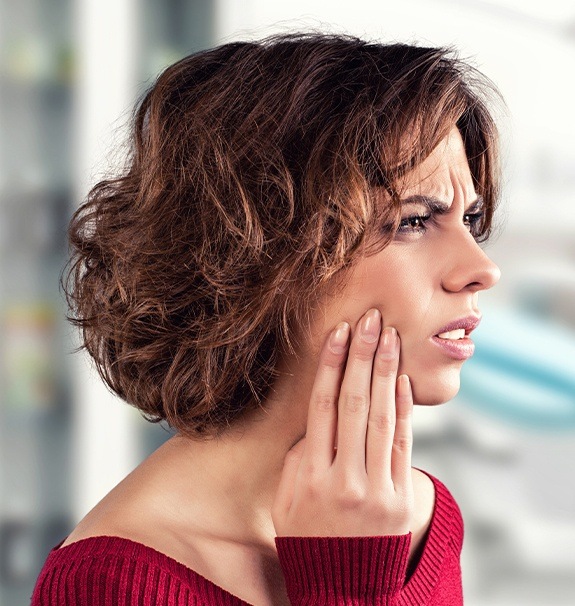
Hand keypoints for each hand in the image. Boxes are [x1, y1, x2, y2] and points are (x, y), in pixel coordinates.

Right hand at [272, 308, 413, 536]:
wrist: (342, 588)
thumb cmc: (307, 536)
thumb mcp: (286, 499)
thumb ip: (299, 457)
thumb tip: (318, 418)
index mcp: (308, 476)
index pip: (322, 408)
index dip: (332, 366)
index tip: (339, 333)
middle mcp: (342, 479)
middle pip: (354, 404)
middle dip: (363, 356)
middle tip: (371, 319)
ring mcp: (376, 489)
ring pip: (382, 418)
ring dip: (386, 372)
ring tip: (389, 337)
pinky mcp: (401, 498)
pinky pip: (403, 444)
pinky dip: (404, 409)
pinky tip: (402, 379)